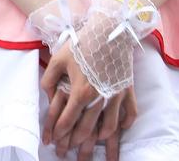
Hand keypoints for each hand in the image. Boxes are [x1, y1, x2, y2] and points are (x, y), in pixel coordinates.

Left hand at [41, 43, 136, 158]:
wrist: (108, 30)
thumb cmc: (81, 44)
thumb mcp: (57, 60)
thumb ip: (49, 81)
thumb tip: (49, 97)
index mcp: (81, 92)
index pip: (68, 120)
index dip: (59, 132)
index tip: (53, 141)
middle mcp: (100, 98)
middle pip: (88, 129)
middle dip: (76, 144)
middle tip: (69, 151)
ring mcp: (116, 95)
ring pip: (110, 127)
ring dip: (101, 139)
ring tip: (93, 145)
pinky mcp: (128, 89)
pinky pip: (130, 114)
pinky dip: (124, 124)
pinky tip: (118, 129)